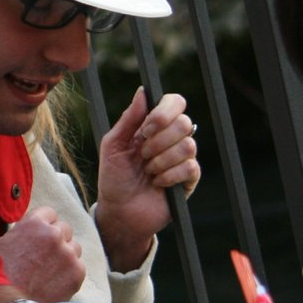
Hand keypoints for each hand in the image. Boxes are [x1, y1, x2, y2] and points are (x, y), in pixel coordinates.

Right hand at [0, 207, 85, 302]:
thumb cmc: (0, 274)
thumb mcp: (5, 243)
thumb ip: (23, 231)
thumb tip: (31, 228)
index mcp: (35, 223)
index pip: (50, 213)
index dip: (45, 226)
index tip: (41, 236)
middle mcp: (54, 234)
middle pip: (65, 229)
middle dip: (57, 240)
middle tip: (45, 257)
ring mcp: (68, 253)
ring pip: (74, 248)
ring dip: (65, 257)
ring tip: (49, 273)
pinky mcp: (77, 272)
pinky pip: (78, 268)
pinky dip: (69, 275)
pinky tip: (55, 283)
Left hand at [95, 88, 200, 270]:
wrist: (120, 212)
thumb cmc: (114, 177)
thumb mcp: (113, 145)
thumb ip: (128, 118)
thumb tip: (143, 91)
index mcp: (154, 125)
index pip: (175, 102)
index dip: (164, 112)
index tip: (146, 128)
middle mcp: (172, 138)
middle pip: (184, 122)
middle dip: (158, 141)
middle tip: (142, 155)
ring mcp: (183, 157)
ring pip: (188, 145)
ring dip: (161, 160)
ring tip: (147, 171)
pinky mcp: (190, 178)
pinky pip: (190, 167)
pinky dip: (169, 176)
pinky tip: (158, 183)